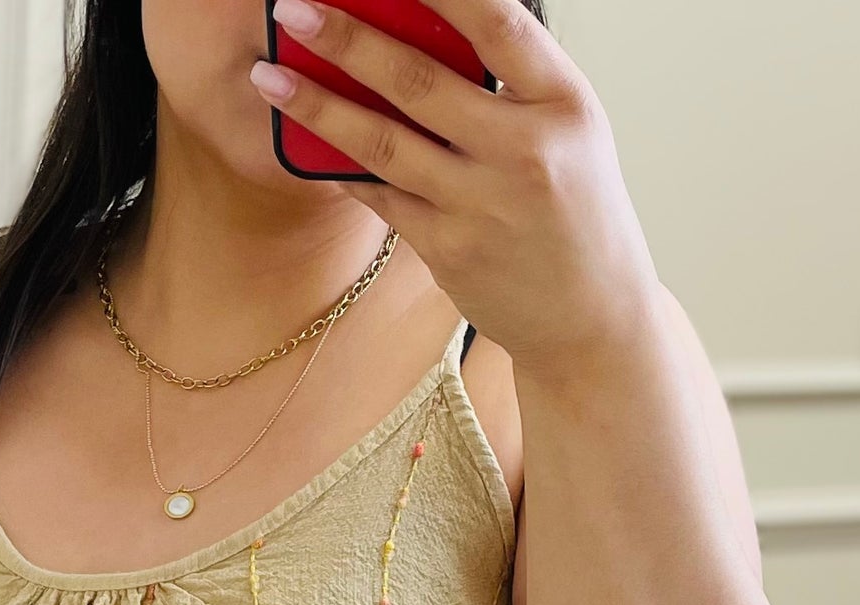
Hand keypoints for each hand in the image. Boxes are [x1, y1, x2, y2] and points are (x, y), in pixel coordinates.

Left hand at [252, 0, 662, 375]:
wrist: (591, 318)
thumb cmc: (577, 213)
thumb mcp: (568, 132)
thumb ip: (510, 84)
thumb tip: (421, 33)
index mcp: (564, 101)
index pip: (496, 21)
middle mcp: (523, 149)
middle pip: (419, 81)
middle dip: (347, 39)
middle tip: (293, 10)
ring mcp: (481, 204)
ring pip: (383, 142)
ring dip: (317, 105)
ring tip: (269, 76)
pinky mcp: (448, 249)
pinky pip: (381, 195)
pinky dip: (340, 166)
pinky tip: (302, 141)